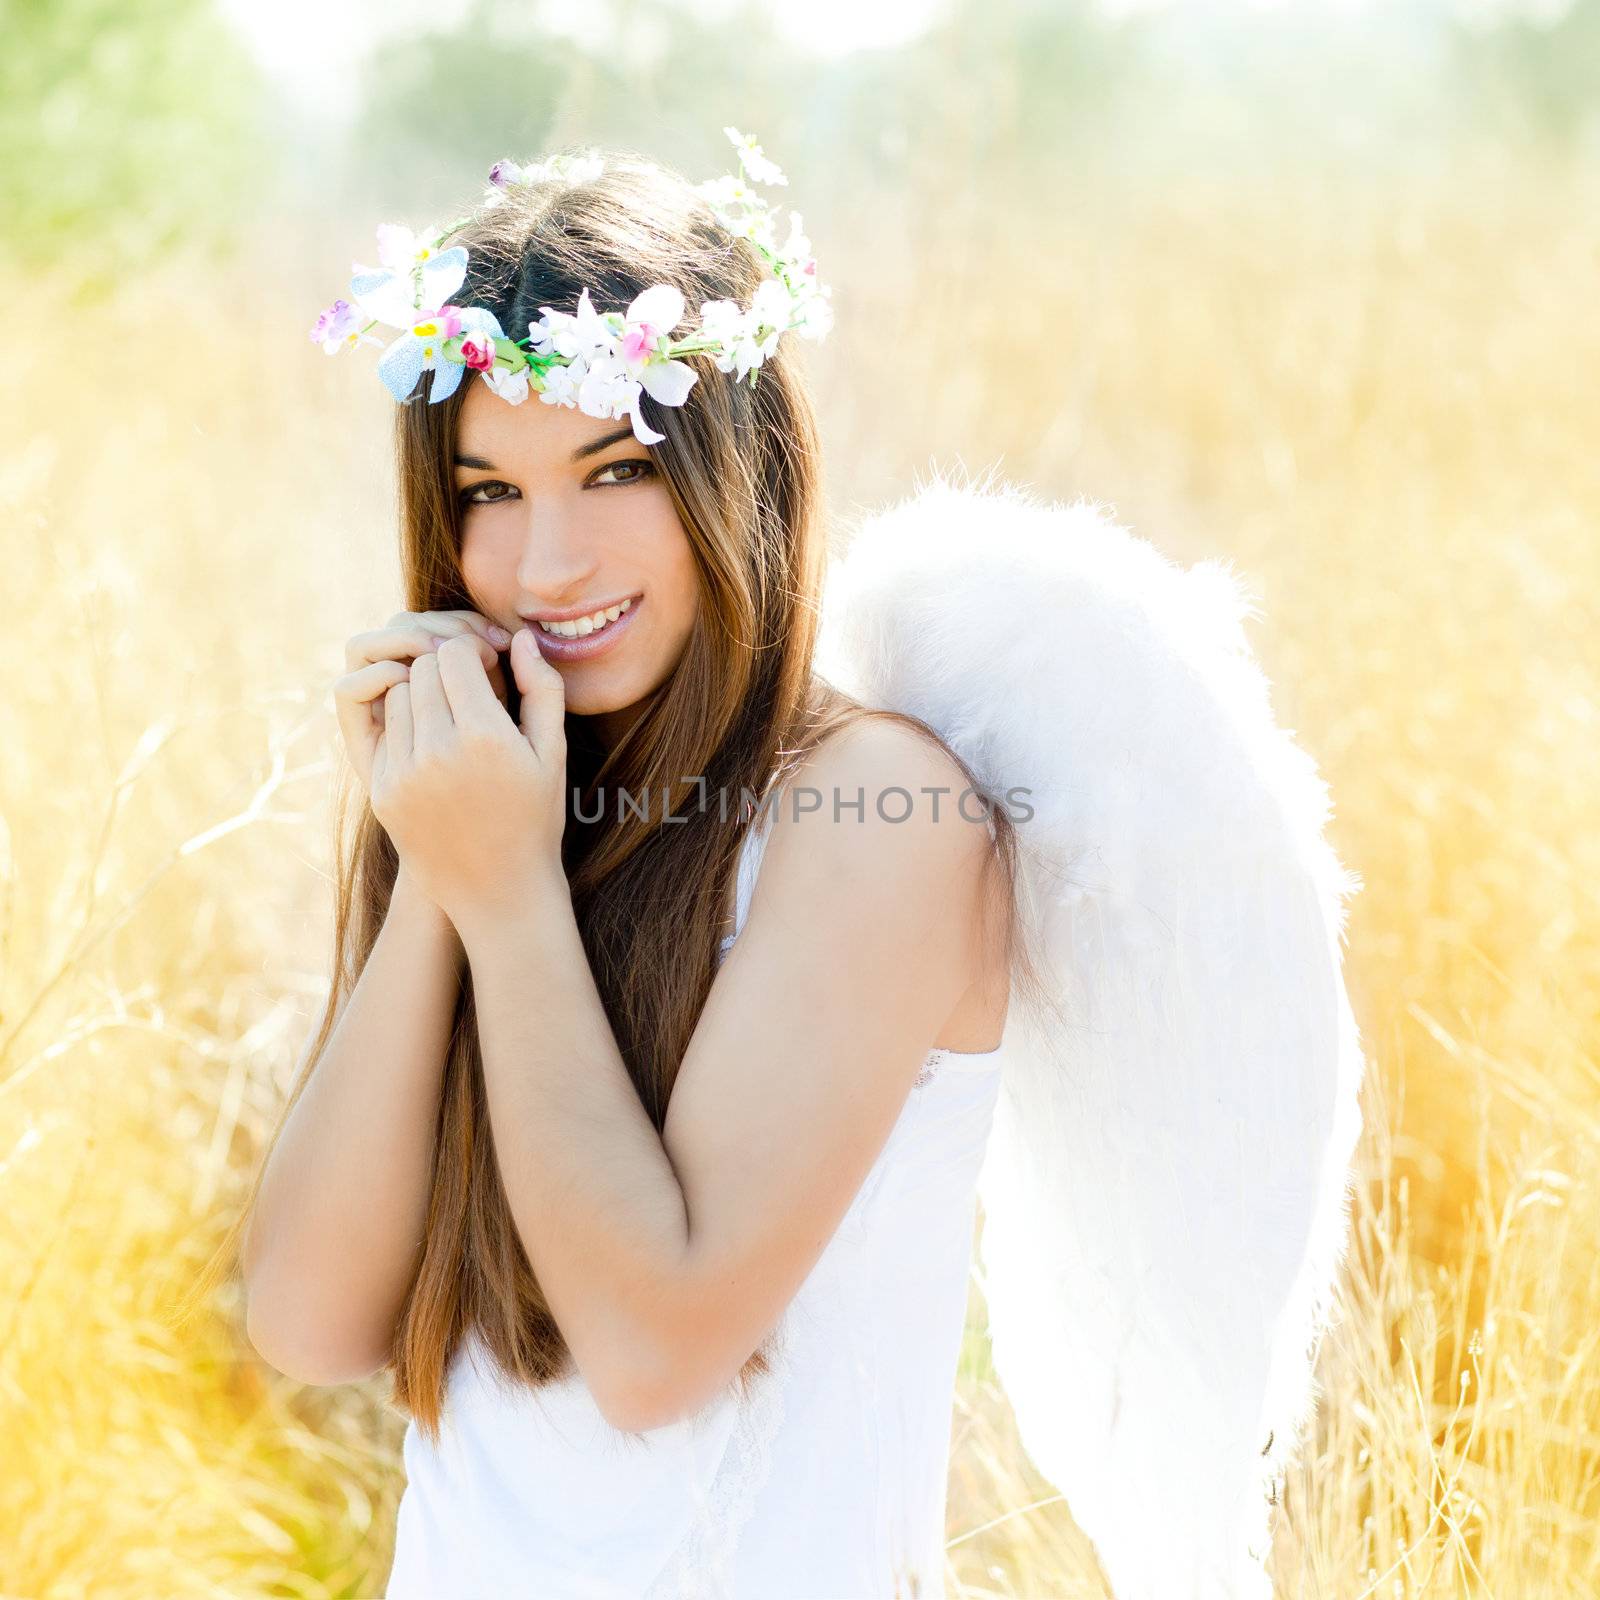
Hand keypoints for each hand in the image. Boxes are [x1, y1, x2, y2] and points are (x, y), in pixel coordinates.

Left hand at [367, 627, 568, 930]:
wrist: (498, 889)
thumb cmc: (535, 816)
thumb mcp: (552, 753)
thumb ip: (542, 688)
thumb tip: (521, 637)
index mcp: (485, 737)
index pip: (455, 655)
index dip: (472, 652)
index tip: (488, 667)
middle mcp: (438, 751)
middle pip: (423, 670)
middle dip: (445, 669)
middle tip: (468, 688)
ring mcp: (404, 773)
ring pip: (398, 695)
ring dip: (422, 694)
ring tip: (450, 718)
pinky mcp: (382, 792)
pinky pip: (386, 733)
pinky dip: (407, 728)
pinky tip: (434, 749)